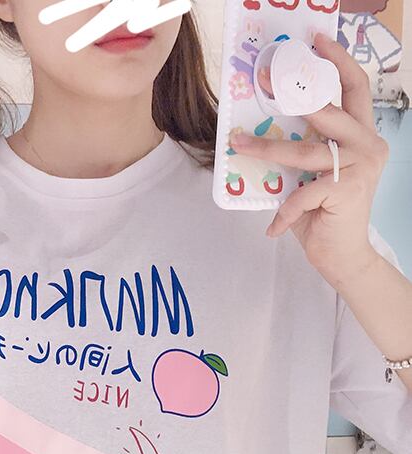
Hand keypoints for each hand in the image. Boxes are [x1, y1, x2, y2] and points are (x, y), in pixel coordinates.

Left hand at [228, 33, 388, 286]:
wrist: (342, 257)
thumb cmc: (322, 215)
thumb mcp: (310, 176)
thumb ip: (301, 151)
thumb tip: (261, 128)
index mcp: (361, 136)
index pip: (355, 89)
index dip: (337, 62)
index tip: (315, 42)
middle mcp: (368, 145)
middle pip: (329, 109)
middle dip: (294, 92)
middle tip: (266, 78)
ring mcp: (361, 167)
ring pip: (306, 150)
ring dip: (268, 148)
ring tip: (240, 146)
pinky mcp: (347, 191)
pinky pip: (303, 194)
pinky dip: (284, 213)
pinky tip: (273, 229)